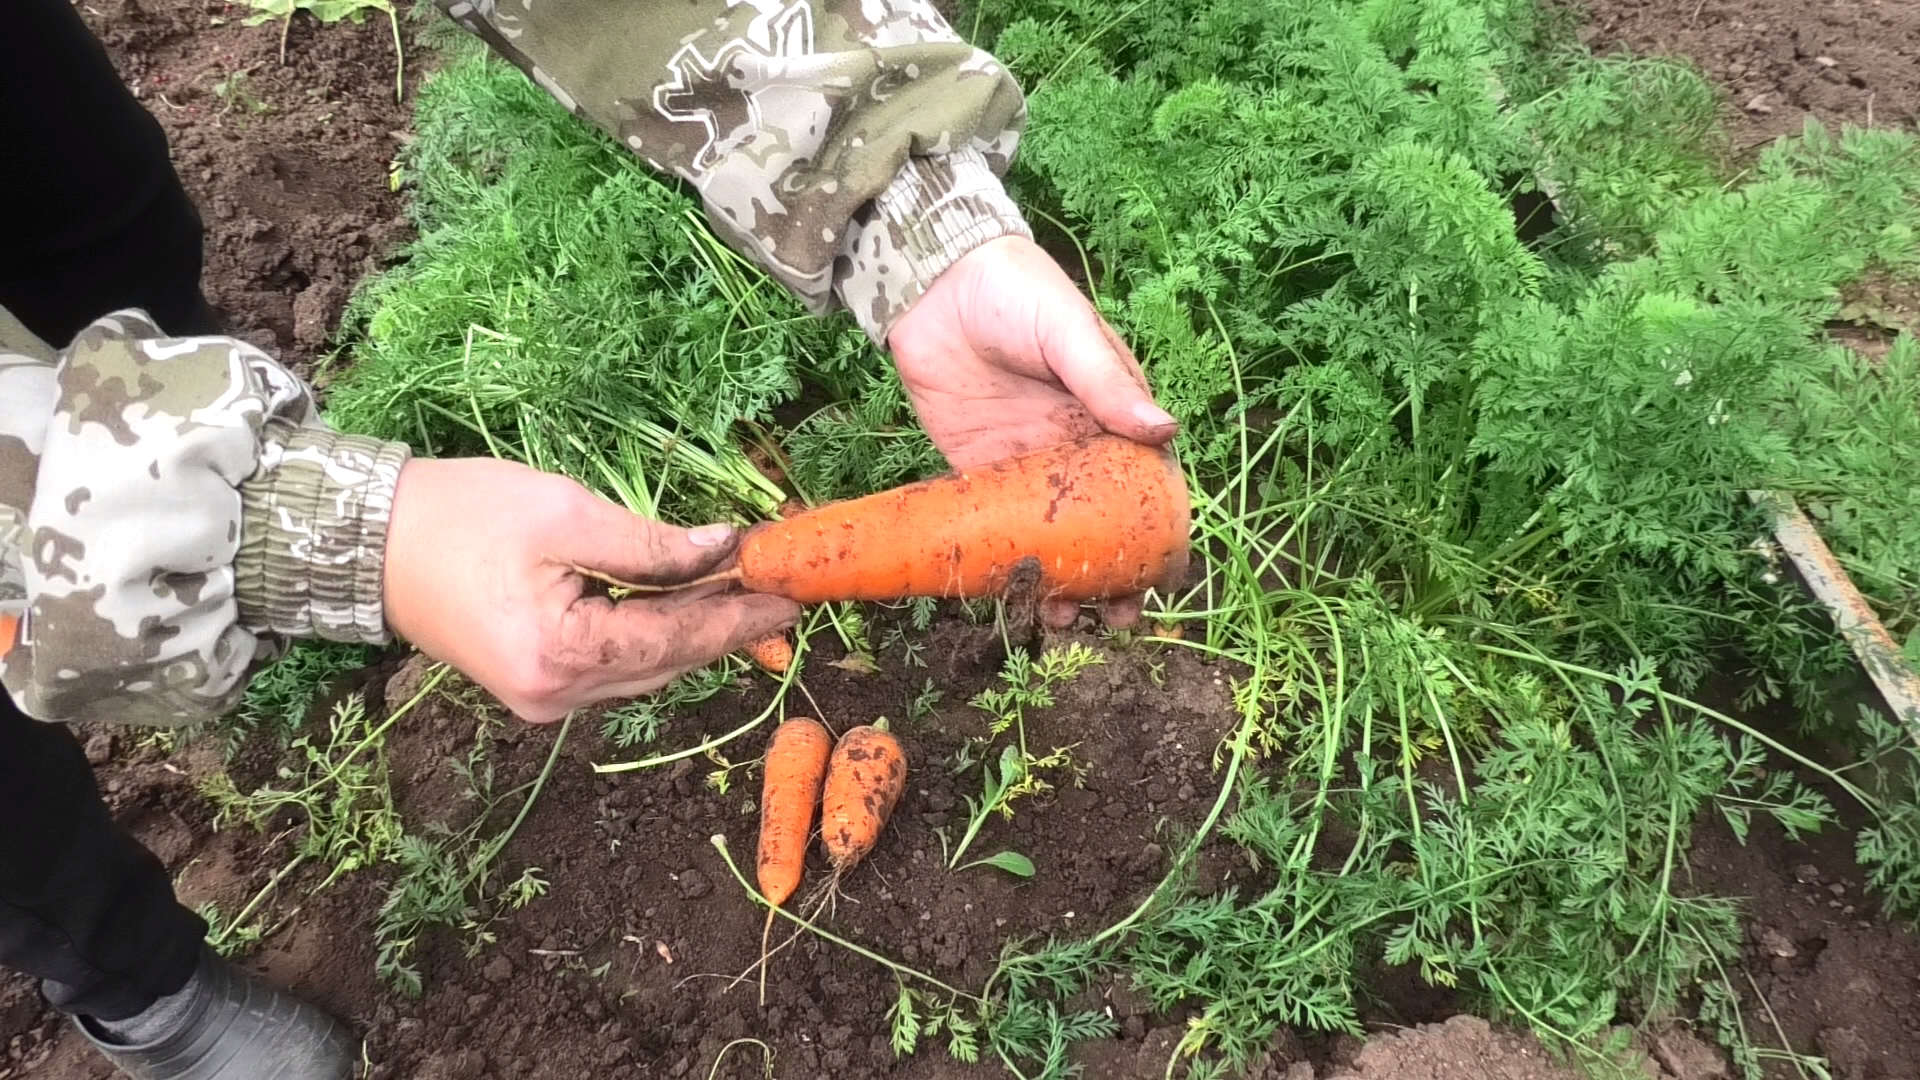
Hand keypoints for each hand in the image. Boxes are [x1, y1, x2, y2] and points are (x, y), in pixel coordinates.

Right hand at [382, 458, 799, 722]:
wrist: (370, 541)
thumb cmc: (461, 514)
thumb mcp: (564, 513)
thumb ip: (648, 544)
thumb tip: (722, 550)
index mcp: (562, 654)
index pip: (676, 638)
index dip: (738, 614)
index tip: (791, 595)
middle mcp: (555, 695)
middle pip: (666, 664)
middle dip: (726, 626)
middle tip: (782, 590)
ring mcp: (541, 700)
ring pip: (644, 672)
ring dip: (694, 634)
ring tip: (746, 595)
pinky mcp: (533, 687)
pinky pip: (614, 670)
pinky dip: (653, 640)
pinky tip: (686, 610)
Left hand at [888, 235, 1177, 628]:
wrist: (934, 283)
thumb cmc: (1017, 292)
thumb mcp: (1067, 331)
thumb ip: (1106, 381)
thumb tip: (1165, 430)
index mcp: (1112, 414)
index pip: (1147, 484)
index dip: (1158, 533)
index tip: (1163, 577)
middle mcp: (1076, 447)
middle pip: (1104, 524)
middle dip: (1114, 574)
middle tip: (1119, 619)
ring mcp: (1028, 464)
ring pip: (1053, 536)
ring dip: (1063, 578)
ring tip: (1067, 620)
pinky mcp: (978, 470)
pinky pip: (998, 526)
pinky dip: (1008, 563)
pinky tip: (1014, 597)